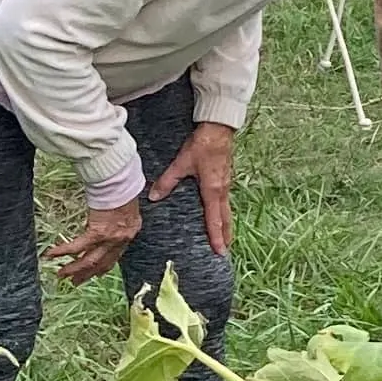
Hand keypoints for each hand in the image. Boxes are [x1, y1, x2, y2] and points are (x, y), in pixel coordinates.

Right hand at [52, 197, 144, 284]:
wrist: (122, 182)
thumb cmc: (123, 188)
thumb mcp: (126, 207)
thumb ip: (117, 219)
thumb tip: (104, 220)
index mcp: (129, 232)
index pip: (116, 256)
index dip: (104, 267)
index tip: (97, 274)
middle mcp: (121, 239)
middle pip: (102, 263)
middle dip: (87, 274)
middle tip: (75, 282)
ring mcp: (110, 238)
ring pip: (89, 260)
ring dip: (74, 269)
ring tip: (61, 274)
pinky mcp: (97, 232)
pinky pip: (77, 246)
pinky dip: (63, 251)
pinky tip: (50, 254)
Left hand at [146, 122, 235, 258]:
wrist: (218, 128)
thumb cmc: (203, 145)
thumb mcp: (182, 163)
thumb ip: (167, 181)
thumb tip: (153, 197)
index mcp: (212, 190)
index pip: (214, 219)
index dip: (216, 236)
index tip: (219, 251)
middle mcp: (222, 190)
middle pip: (225, 218)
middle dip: (225, 236)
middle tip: (224, 251)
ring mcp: (225, 184)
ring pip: (227, 210)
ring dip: (226, 225)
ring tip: (225, 238)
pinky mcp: (224, 178)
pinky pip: (226, 201)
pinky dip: (225, 213)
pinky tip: (221, 215)